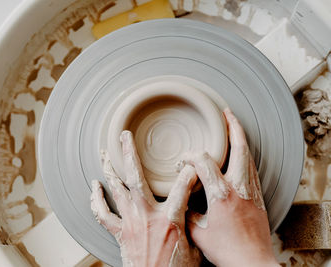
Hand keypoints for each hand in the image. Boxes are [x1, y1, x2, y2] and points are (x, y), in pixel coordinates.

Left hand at [91, 131, 200, 266]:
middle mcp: (146, 216)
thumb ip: (193, 224)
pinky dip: (96, 199)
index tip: (191, 162)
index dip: (188, 171)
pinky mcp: (119, 233)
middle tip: (124, 136)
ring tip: (104, 154)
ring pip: (116, 190)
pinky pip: (102, 214)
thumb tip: (196, 209)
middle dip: (129, 153)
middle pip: (136, 177)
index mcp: (170, 220)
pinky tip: (94, 187)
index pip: (182, 187)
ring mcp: (130, 223)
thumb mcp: (195, 247)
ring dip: (109, 170)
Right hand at [184, 108, 278, 266]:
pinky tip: (241, 154)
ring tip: (234, 127)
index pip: (204, 162)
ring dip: (241, 139)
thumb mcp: (198, 232)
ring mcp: (251, 191)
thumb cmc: (227, 250)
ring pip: (248, 156)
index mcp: (221, 194)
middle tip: (226, 113)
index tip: (182, 162)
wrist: (252, 262)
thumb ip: (187, 212)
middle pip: (239, 148)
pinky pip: (252, 168)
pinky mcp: (258, 197)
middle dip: (233, 127)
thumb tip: (181, 201)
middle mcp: (239, 188)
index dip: (190, 157)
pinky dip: (245, 155)